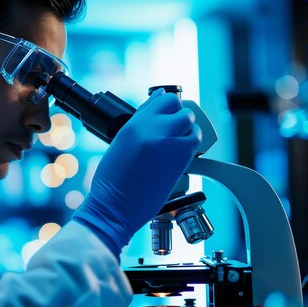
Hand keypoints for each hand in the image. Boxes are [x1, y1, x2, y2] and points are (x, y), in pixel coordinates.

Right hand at [73, 89, 201, 255]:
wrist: (113, 208)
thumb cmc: (112, 182)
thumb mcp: (121, 143)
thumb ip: (140, 122)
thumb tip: (156, 100)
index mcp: (132, 124)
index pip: (161, 99)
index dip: (168, 107)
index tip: (169, 118)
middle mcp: (148, 128)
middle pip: (177, 105)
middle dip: (179, 116)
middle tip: (174, 132)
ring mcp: (164, 141)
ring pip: (189, 120)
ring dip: (188, 129)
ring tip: (178, 143)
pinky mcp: (177, 158)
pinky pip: (194, 140)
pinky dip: (192, 144)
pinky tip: (182, 154)